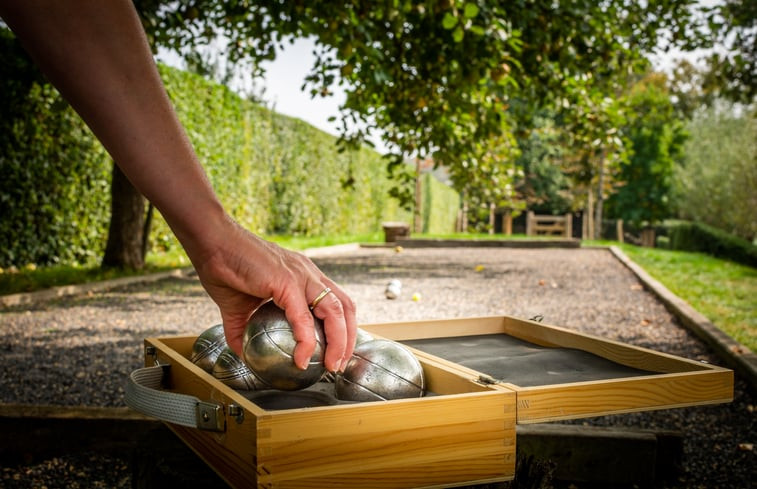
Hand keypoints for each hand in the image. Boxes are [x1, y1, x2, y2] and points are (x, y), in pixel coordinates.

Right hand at [189, 216, 356, 372]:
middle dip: (348, 339)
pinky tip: (301, 358)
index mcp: (303, 277)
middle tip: (338, 364)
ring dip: (339, 341)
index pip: (336, 303)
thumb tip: (243, 354)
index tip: (336, 353)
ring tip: (331, 364)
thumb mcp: (238, 307)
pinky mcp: (286, 281)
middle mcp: (308, 274)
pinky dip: (306, 341)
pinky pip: (303, 317)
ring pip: (335, 311)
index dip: (343, 329)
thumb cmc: (224, 267)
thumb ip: (243, 330)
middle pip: (345, 307)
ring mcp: (301, 275)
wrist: (211, 243)